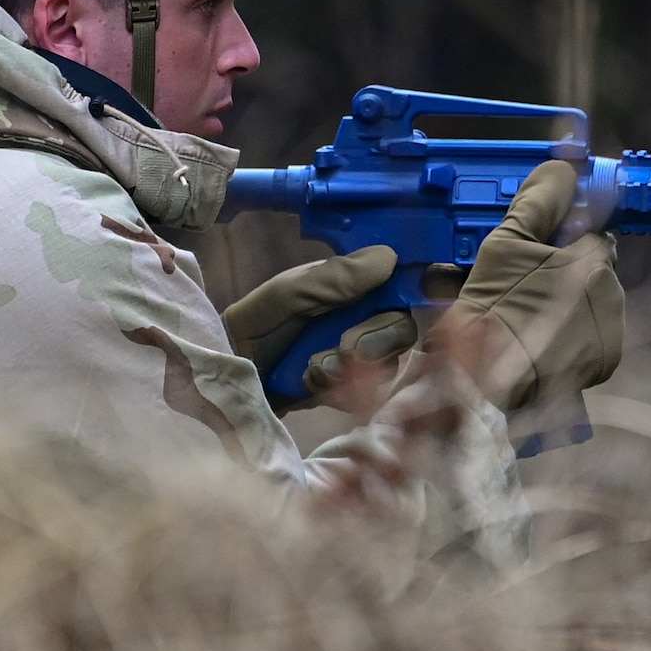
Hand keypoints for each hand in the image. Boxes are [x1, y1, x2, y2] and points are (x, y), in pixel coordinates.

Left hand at [221, 245, 418, 412]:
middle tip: (345, 344)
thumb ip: (335, 278)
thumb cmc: (253, 325)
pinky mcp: (349, 393)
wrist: (226, 375)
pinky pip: (366, 392)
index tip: (424, 288)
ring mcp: (358, 359)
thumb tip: (389, 257)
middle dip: (376, 335)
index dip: (417, 285)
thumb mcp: (288, 294)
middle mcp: (362, 320)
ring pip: (388, 361)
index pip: (400, 283)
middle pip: (403, 325)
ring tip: (315, 366)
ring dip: (350, 363)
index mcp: (352, 288)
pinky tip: (311, 382)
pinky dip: (338, 387)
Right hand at [423, 160, 623, 409]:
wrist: (487, 379)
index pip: (593, 234)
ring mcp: (611, 331)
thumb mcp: (505, 244)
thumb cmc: (495, 306)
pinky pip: (594, 336)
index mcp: (594, 260)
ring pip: (594, 302)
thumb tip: (561, 168)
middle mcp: (613, 293)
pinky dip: (574, 335)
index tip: (537, 252)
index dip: (564, 239)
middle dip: (566, 273)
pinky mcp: (605, 362)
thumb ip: (538, 202)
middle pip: (593, 269)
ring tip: (530, 315)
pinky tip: (542, 338)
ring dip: (570, 303)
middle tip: (525, 286)